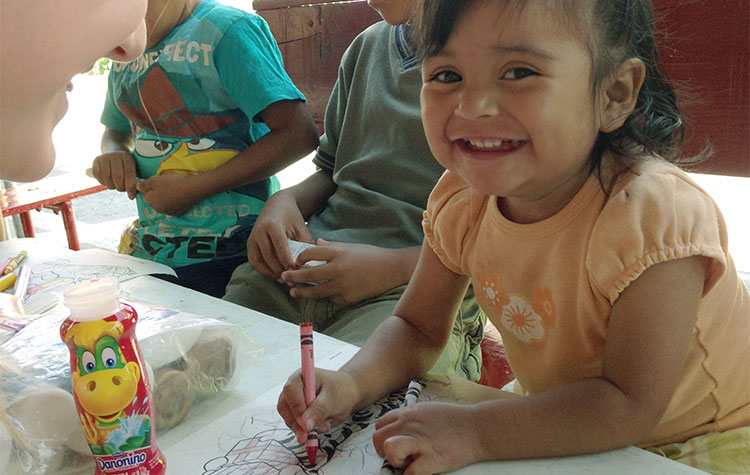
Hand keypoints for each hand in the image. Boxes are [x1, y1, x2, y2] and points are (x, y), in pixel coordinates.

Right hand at [92, 151, 137, 198]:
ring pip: (107, 177)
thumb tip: (132, 196)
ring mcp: (105, 157)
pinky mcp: (96, 161)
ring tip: (116, 185)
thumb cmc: (127, 166)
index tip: (131, 196)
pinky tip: (108, 182)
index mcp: (127, 157)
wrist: (114, 153)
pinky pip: (98, 175)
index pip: (129, 173)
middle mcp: (115, 155)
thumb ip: (136, 181)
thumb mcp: (134, 169)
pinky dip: (103, 182)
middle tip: (122, 189)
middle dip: (120, 187)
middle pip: (117, 176)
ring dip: (112, 186)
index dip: (130, 186)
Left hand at [136, 173, 199, 215]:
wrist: (192, 189)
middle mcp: (158, 209)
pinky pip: (173, 207)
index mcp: (151, 201)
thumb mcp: (155, 180)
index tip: (158, 183)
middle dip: (157, 194)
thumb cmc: (172, 183)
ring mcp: (169, 212)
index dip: (150, 188)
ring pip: (163, 204)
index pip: (145, 195)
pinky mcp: (179, 213)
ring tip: (173, 190)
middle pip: (154, 201)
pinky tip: (179, 196)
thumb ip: (144, 184)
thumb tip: (137, 187)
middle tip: (165, 186)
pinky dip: (174, 202)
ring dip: (166, 199)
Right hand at [247, 191, 313, 279]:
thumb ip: (305, 243)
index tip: (294, 270)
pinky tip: (274, 275)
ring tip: (283, 280)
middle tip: (291, 279)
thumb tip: (311, 262)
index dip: (287, 260)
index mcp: (273, 225)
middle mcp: (260, 231)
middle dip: (279, 269)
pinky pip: (253, 261)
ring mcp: (252, 238)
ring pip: (258, 261)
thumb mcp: (300, 226)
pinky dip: (263, 270)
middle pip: (268, 255)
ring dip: (270, 273)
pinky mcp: (250, 244)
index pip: (280, 245)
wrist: (276, 205)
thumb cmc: (291, 216)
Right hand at [277, 368, 360, 444]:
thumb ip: (319, 410)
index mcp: (301, 377)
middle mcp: (294, 389)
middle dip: (297, 423)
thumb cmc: (341, 389)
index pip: (290, 390)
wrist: (349, 395)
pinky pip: (298, 427)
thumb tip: (306, 425)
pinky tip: (323, 425)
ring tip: (325, 425)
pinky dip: (309, 431)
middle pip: (284, 407)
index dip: (296, 407)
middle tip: (309, 434)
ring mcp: (295, 403)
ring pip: (290, 419)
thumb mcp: (333, 397)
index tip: (306, 422)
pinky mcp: (299, 415)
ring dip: (305, 428)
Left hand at [280, 239, 411, 305]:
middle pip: (308, 275)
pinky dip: (325, 297)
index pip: (310, 254)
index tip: (295, 261)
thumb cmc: (371, 255)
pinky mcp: (348, 298)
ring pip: (315, 292)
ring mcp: (343, 285)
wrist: (391, 269)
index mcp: (338, 253)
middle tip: (284, 278)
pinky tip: (321, 295)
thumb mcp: (350, 246)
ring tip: (294, 292)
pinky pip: (331, 299)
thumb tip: (316, 243)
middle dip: (293, 277)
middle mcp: (338, 269)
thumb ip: (331, 246)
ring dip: (302, 293)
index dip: (299, 258)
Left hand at [373, 402, 482, 474]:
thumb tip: (400, 428)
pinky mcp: (432, 458)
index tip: (396, 443)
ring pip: (388, 449)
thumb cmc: (456, 421)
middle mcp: (410, 424)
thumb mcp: (428, 410)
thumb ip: (411, 418)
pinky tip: (419, 471)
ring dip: (394, 460)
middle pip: (377, 439)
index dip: (385, 437)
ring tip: (406, 463)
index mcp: (408, 413)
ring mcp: (420, 441)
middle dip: (384, 451)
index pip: (380, 424)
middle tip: (401, 457)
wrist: (478, 428)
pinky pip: (410, 472)